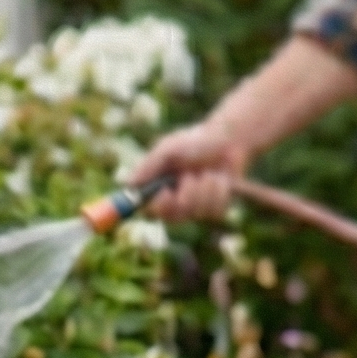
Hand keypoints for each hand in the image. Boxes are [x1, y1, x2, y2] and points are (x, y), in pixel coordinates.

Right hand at [129, 121, 249, 221]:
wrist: (228, 139)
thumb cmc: (195, 141)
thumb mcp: (168, 149)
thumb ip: (149, 166)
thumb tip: (128, 184)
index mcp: (160, 186)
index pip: (149, 209)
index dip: (157, 206)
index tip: (166, 192)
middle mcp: (175, 200)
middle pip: (172, 218)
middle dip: (186, 196)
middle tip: (191, 177)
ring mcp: (195, 206)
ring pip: (196, 213)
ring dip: (204, 189)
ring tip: (209, 172)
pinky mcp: (215, 208)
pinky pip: (214, 211)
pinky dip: (218, 192)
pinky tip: (221, 178)